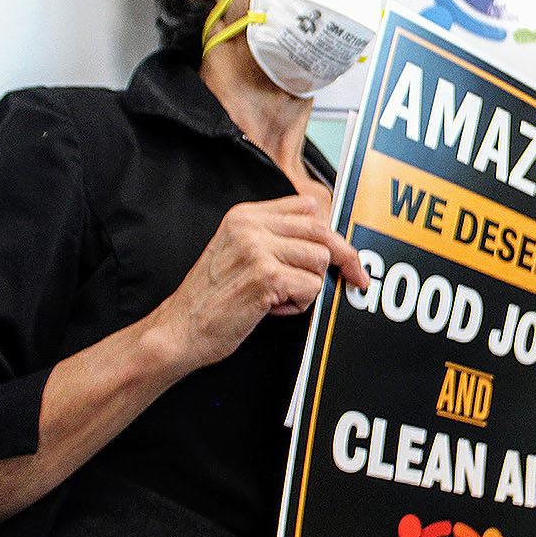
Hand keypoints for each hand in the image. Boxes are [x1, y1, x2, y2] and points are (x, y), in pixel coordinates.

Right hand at [150, 195, 370, 375]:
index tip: (344, 252)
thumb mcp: (236, 251)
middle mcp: (250, 226)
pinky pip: (311, 287)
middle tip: (357, 277)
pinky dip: (300, 305)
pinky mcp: (265, 277)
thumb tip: (324, 240)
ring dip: (309, 286)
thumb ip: (273, 237)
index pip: (307, 207)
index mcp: (244, 215)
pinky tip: (272, 308)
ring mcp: (257, 249)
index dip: (330, 231)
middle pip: (321, 230)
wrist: (179, 329)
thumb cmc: (210, 298)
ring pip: (320, 259)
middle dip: (345, 257)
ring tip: (279, 297)